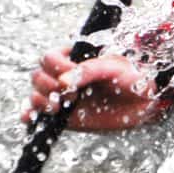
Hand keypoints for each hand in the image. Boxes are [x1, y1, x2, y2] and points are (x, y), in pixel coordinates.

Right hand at [21, 46, 173, 132]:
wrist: (144, 101)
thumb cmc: (131, 76)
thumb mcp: (113, 67)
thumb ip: (89, 71)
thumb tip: (63, 83)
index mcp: (75, 57)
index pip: (49, 58)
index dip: (57, 68)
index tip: (72, 77)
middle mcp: (65, 75)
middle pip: (38, 76)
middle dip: (48, 86)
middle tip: (70, 94)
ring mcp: (62, 95)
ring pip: (35, 94)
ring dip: (41, 100)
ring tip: (60, 106)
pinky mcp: (63, 115)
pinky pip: (38, 115)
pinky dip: (30, 115)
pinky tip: (30, 117)